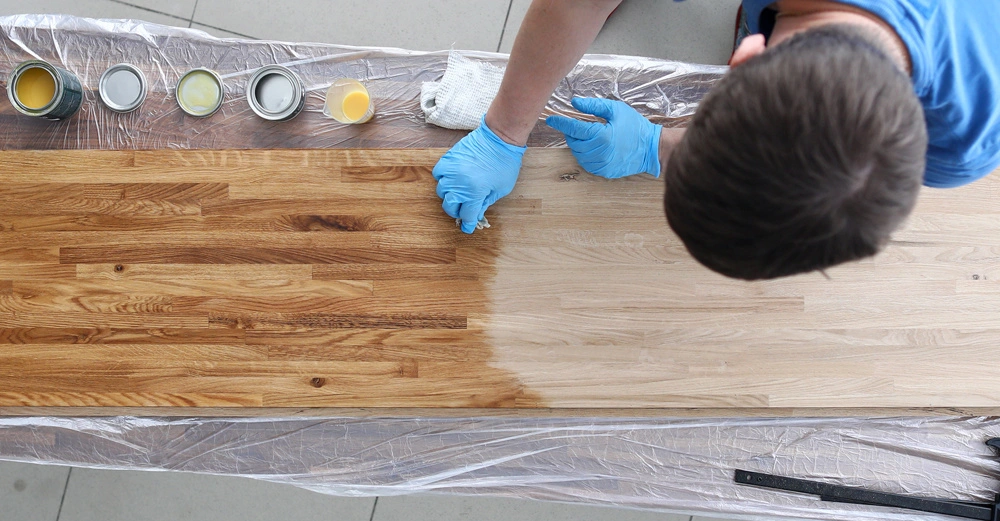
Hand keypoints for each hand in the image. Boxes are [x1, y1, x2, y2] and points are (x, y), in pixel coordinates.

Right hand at [433, 117, 526, 233]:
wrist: (499, 137)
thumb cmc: (505, 163)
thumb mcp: (502, 188)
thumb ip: (486, 202)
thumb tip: (476, 213)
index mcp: (475, 193)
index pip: (466, 215)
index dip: (468, 223)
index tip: (467, 227)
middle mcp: (460, 184)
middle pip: (450, 206)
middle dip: (456, 211)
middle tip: (463, 210)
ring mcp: (452, 170)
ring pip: (441, 191)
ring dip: (450, 195)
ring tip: (459, 193)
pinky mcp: (448, 159)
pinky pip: (438, 174)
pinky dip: (443, 179)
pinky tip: (452, 179)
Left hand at [546, 97, 662, 178]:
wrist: (651, 148)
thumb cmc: (634, 126)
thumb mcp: (615, 110)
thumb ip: (593, 105)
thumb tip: (574, 103)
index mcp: (601, 136)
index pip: (573, 129)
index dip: (560, 123)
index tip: (551, 119)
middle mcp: (599, 153)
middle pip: (573, 142)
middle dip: (572, 133)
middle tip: (579, 126)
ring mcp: (601, 165)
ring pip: (578, 154)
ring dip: (578, 144)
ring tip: (589, 136)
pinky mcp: (603, 172)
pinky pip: (586, 163)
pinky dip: (585, 155)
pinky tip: (594, 147)